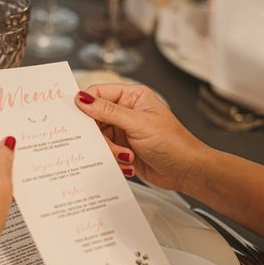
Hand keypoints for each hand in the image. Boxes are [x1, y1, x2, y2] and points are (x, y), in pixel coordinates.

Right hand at [75, 85, 209, 190]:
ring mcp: (124, 131)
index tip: (76, 117)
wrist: (187, 171)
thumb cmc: (173, 143)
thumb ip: (108, 111)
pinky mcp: (122, 148)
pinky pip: (105, 151)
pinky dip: (114, 158)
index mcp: (132, 96)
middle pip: (95, 118)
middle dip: (100, 135)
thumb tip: (83, 99)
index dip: (86, 104)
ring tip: (127, 155)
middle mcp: (126, 112)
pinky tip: (129, 161)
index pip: (99, 93)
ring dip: (110, 149)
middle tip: (108, 143)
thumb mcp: (138, 124)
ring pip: (98, 137)